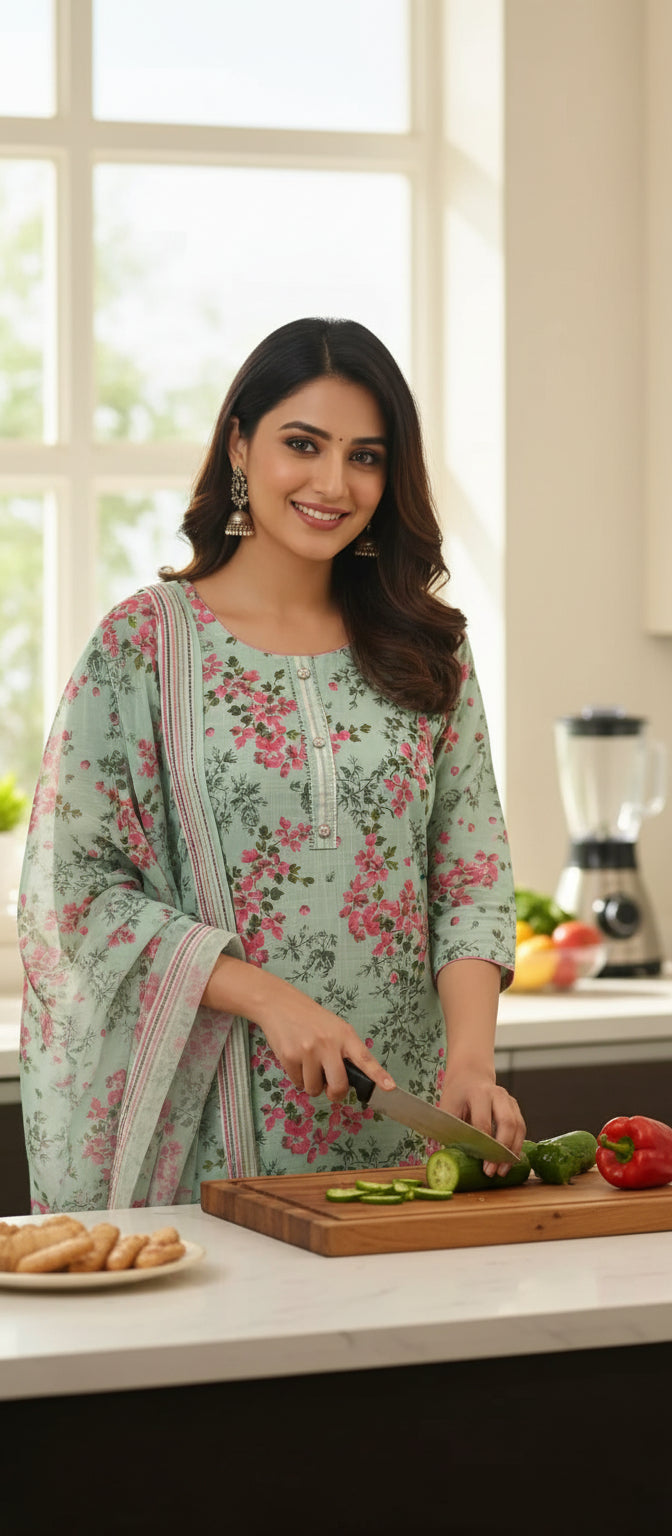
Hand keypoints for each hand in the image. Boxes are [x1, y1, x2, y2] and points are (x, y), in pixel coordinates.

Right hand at [256, 979, 395, 1102]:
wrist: (279, 1004)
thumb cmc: (310, 1018)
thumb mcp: (334, 1028)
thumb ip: (344, 1050)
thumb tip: (348, 1080)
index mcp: (345, 1035)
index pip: (365, 1058)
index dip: (378, 1075)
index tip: (389, 1087)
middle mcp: (328, 1043)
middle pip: (338, 1085)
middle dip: (335, 1094)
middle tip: (330, 1090)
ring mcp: (308, 1051)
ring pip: (314, 1089)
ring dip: (311, 1084)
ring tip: (307, 1063)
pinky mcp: (289, 1057)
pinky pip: (297, 1083)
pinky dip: (297, 1077)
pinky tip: (295, 1060)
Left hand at [438, 1067, 525, 1176]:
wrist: (469, 1077)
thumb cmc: (457, 1096)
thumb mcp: (448, 1109)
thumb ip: (451, 1130)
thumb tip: (451, 1159)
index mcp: (478, 1093)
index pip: (484, 1122)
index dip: (484, 1146)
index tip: (483, 1165)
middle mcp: (497, 1094)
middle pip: (507, 1123)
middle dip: (502, 1150)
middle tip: (495, 1170)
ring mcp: (509, 1100)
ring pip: (518, 1127)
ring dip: (513, 1151)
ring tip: (503, 1170)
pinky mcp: (515, 1108)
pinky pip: (521, 1128)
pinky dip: (517, 1146)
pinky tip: (509, 1160)